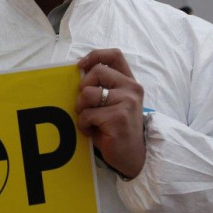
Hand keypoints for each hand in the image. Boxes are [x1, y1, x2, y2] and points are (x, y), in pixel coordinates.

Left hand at [76, 49, 145, 178]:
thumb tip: (79, 71)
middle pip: (97, 72)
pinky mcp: (118, 118)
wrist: (133, 157)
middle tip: (85, 105)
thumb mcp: (114, 103)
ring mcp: (127, 103)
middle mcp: (132, 89)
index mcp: (130, 83)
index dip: (95, 56)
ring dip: (81, 109)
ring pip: (88, 94)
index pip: (114, 55)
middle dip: (83, 88)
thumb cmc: (117, 129)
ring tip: (90, 121)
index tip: (81, 65)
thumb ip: (103, 86)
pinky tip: (93, 132)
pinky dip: (84, 125)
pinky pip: (87, 115)